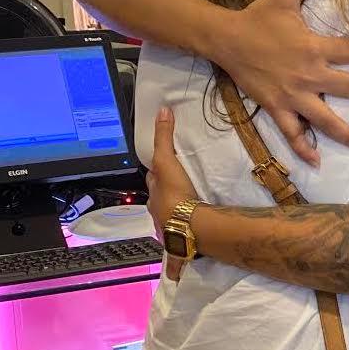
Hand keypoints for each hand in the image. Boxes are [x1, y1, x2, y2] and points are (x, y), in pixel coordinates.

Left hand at [147, 107, 198, 280]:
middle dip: (167, 192)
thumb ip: (164, 138)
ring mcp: (169, 226)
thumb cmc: (174, 194)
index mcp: (153, 194)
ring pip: (170, 214)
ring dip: (177, 209)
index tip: (165, 165)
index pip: (153, 179)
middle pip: (161, 198)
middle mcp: (157, 212)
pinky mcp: (183, 238)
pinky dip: (187, 228)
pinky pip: (183, 231)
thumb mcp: (166, 161)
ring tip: (191, 203)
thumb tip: (162, 111)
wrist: (189, 227)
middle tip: (180, 182)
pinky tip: (196, 227)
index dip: (157, 172)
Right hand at [207, 0, 348, 165]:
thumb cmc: (257, 17)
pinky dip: (304, 148)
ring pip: (326, 119)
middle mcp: (309, 74)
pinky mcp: (276, 107)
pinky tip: (317, 161)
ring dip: (347, 133)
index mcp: (314, 47)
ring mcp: (293, 95)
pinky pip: (292, 132)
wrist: (225, 39)